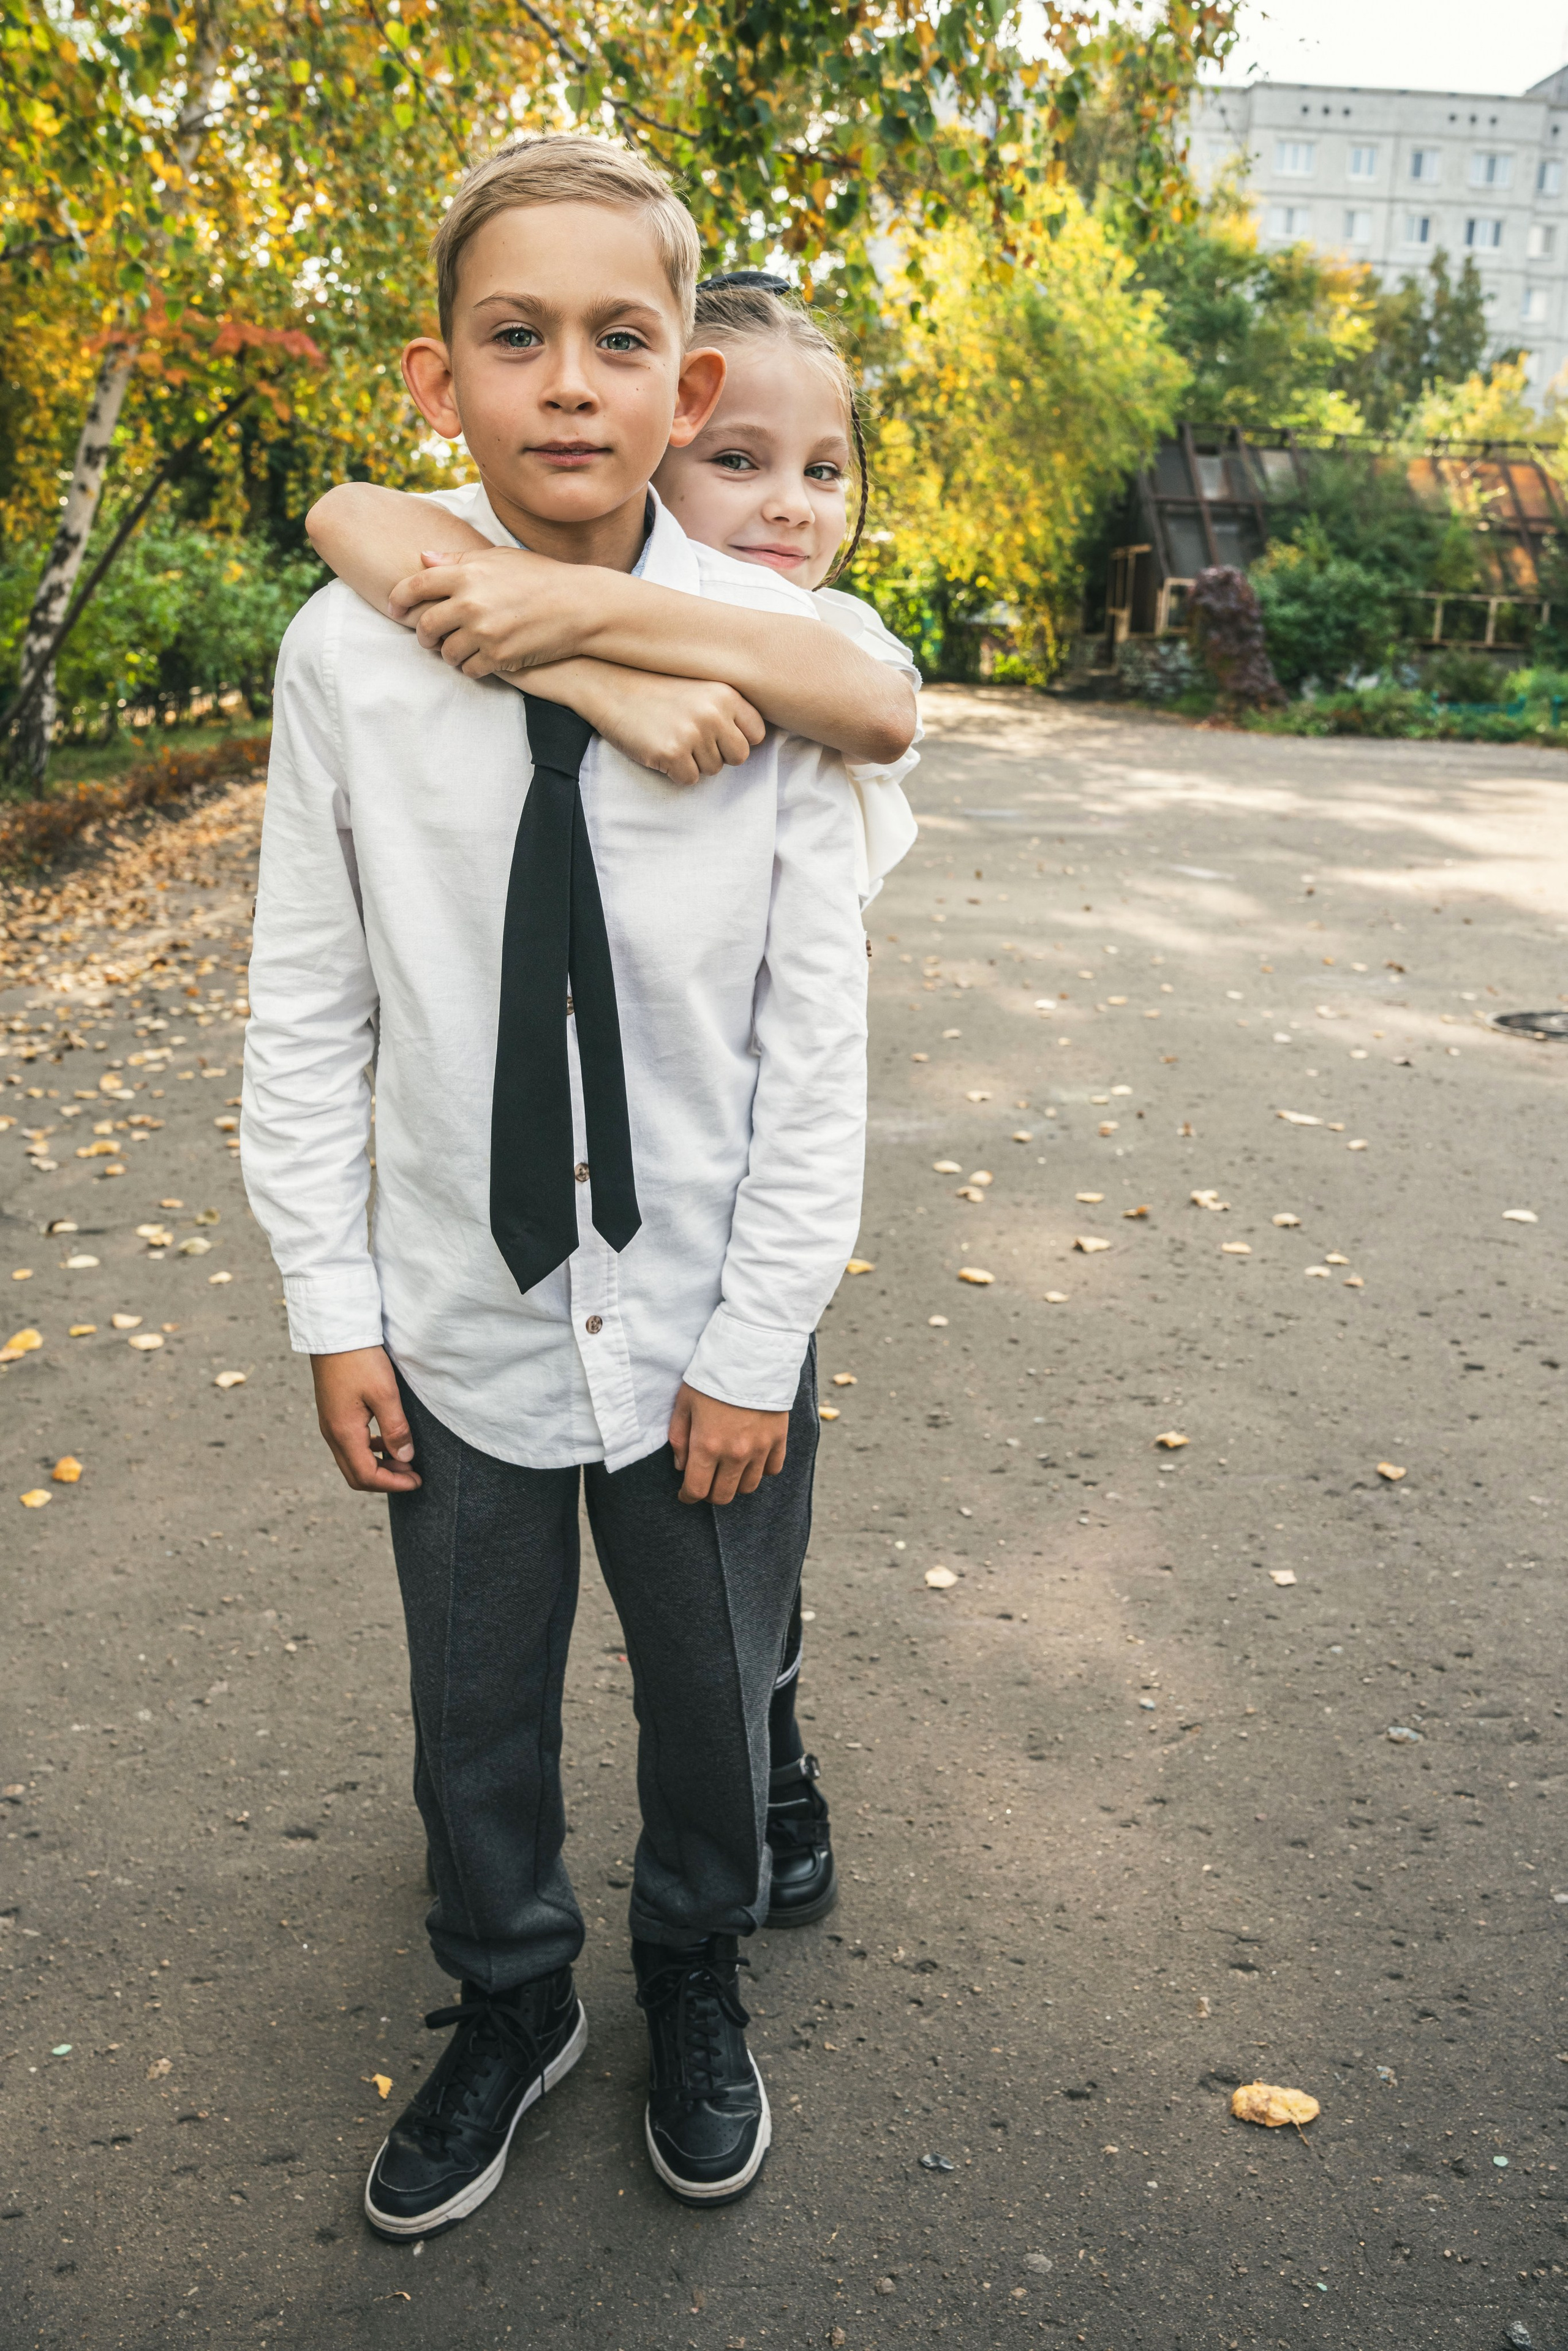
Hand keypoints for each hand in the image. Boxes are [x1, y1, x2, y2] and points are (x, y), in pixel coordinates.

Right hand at [310, 1347, 421, 1493]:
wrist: (335, 1333)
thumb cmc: (360, 1360)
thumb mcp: (385, 1393)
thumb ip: (396, 1429)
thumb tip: (405, 1458)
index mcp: (344, 1432)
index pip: (366, 1476)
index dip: (394, 1484)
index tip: (417, 1480)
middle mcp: (332, 1433)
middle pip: (356, 1475)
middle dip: (386, 1480)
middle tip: (412, 1474)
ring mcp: (330, 1425)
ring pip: (353, 1461)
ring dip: (378, 1466)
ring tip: (404, 1457)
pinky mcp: (333, 1414)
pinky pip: (350, 1445)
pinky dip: (370, 1451)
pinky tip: (388, 1440)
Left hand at [388, 545, 583, 677]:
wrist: (580, 606)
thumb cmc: (540, 577)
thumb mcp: (500, 558)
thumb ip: (460, 559)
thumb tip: (423, 559)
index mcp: (468, 573)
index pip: (416, 585)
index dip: (399, 598)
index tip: (394, 608)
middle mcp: (471, 603)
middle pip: (426, 626)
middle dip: (423, 635)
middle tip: (428, 638)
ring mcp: (484, 633)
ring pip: (447, 653)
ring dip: (450, 653)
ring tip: (460, 649)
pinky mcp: (499, 657)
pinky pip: (470, 670)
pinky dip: (472, 667)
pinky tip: (481, 660)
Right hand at [584, 669, 764, 784]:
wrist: (608, 685)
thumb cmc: (654, 689)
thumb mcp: (698, 686)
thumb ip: (726, 706)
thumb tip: (752, 740)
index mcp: (726, 694)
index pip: (757, 733)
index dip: (737, 738)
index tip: (717, 734)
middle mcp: (714, 712)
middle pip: (739, 756)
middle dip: (719, 754)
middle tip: (692, 739)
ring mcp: (693, 733)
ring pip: (713, 770)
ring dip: (693, 762)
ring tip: (671, 737)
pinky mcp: (671, 753)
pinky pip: (689, 779)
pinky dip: (675, 772)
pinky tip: (659, 748)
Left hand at [668, 1382, 787, 1504]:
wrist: (750, 1356)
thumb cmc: (711, 1378)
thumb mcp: (684, 1404)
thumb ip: (679, 1439)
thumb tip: (682, 1467)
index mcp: (707, 1446)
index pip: (697, 1490)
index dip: (688, 1496)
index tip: (686, 1493)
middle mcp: (734, 1454)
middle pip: (723, 1495)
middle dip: (709, 1494)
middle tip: (705, 1482)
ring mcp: (759, 1448)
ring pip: (748, 1487)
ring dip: (735, 1483)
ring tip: (728, 1470)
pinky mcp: (778, 1439)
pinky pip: (772, 1469)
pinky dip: (761, 1469)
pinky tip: (752, 1458)